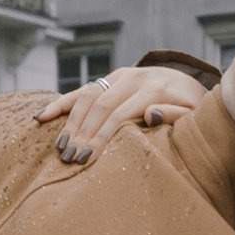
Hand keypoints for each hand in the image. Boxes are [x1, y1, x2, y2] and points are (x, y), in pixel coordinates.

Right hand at [37, 64, 210, 162]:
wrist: (187, 82)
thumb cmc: (191, 108)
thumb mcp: (193, 114)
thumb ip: (174, 115)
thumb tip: (148, 116)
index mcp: (154, 87)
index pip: (121, 114)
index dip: (102, 137)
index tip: (88, 158)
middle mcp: (134, 77)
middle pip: (100, 106)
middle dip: (83, 133)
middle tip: (69, 158)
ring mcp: (119, 75)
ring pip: (87, 97)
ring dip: (70, 123)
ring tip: (60, 148)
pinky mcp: (110, 77)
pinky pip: (82, 90)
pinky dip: (61, 104)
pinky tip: (42, 117)